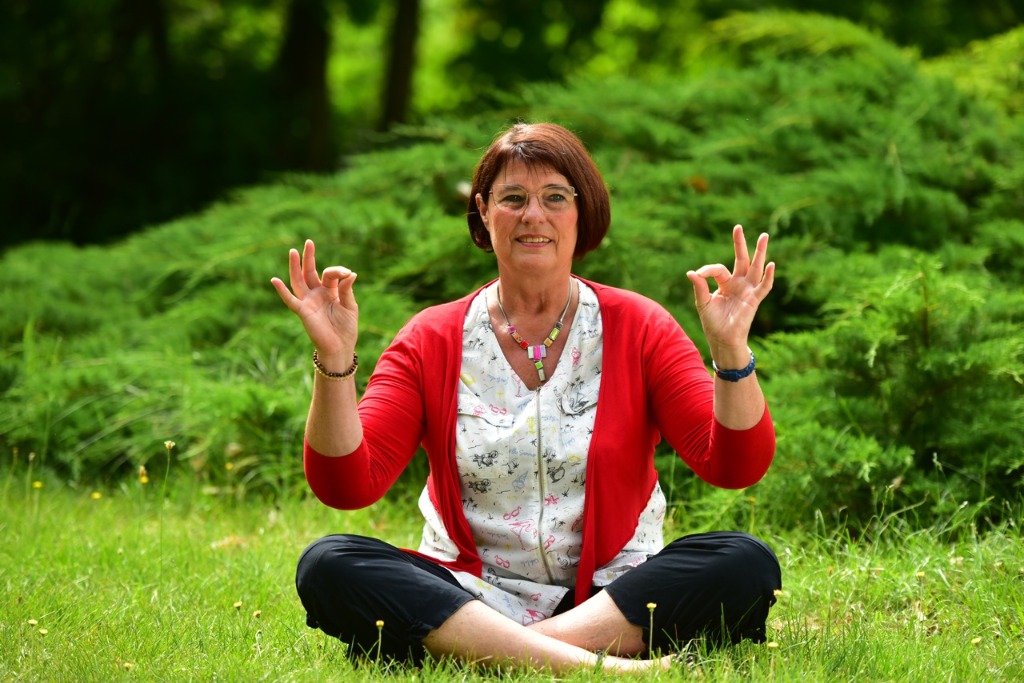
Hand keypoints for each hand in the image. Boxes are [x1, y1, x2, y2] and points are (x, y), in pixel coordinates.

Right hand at [270, 239, 358, 360]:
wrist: (340, 348)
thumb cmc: (346, 328)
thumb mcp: (350, 306)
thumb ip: (348, 290)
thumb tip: (351, 273)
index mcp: (330, 292)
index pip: (330, 274)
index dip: (338, 271)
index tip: (348, 274)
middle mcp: (317, 294)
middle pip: (310, 272)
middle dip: (309, 258)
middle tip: (309, 242)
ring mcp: (308, 302)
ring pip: (298, 281)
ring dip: (295, 267)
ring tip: (293, 252)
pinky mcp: (303, 312)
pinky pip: (290, 300)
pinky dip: (282, 291)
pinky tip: (275, 280)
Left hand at [686, 225, 774, 367]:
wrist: (722, 340)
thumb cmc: (713, 323)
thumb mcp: (702, 303)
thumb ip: (699, 287)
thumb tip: (691, 272)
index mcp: (725, 284)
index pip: (718, 269)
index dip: (708, 270)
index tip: (698, 275)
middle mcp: (738, 284)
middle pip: (741, 260)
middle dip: (740, 244)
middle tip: (738, 227)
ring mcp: (747, 291)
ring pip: (755, 268)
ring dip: (760, 252)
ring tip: (764, 236)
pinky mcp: (754, 300)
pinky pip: (764, 287)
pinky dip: (768, 277)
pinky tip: (771, 264)